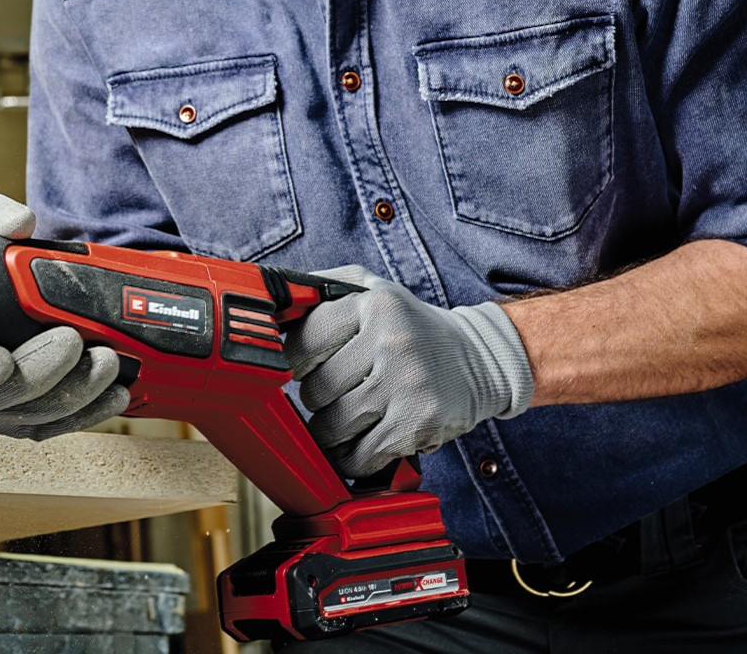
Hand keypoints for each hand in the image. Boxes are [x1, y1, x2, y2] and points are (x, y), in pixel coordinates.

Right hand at [0, 193, 130, 440]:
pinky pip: (58, 425)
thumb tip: (19, 221)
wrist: (12, 292)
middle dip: (40, 374)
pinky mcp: (29, 419)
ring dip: (74, 393)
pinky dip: (89, 411)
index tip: (0, 356)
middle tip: (72, 340)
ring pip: (33, 417)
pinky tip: (115, 394)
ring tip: (106, 361)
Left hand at [283, 266, 533, 476]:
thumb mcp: (371, 288)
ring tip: (345, 419)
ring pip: (333, 426)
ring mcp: (407, 383)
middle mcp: (391, 339)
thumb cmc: (411, 326)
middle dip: (317, 398)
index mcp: (374, 302)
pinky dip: (350, 458)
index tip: (303, 368)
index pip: (304, 341)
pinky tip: (358, 445)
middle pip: (316, 389)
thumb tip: (267, 301)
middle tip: (334, 393)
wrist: (479, 359)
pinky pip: (360, 455)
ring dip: (330, 432)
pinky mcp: (418, 422)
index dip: (295, 363)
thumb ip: (319, 288)